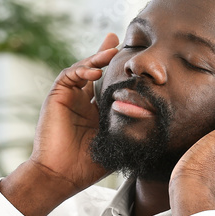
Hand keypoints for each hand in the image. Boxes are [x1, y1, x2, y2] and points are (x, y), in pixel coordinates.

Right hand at [0, 33, 118, 215]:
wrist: (62, 175)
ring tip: (113, 50)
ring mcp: (69, 98)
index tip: (134, 62)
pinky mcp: (56, 96)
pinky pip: (69, 76)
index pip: (109, 87)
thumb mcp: (117, 145)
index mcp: (96, 113)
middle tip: (119, 39)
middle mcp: (82, 102)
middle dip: (105, 53)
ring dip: (97, 58)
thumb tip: (158, 127)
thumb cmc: (88, 166)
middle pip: (95, 71)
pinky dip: (83, 70)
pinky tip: (96, 72)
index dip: (118, 73)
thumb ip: (132, 133)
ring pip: (83, 69)